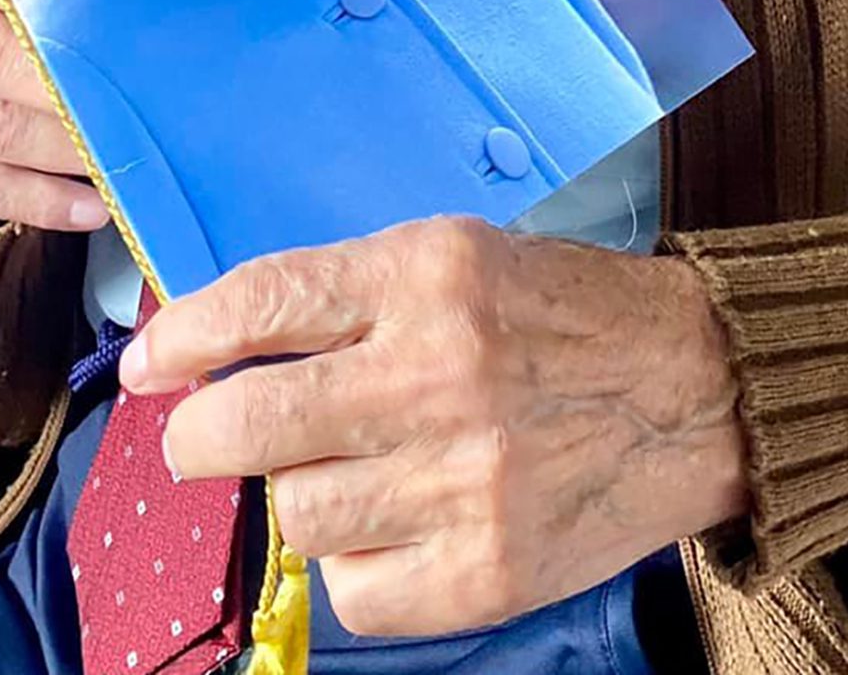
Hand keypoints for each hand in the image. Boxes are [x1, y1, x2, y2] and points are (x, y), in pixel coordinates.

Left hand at [122, 218, 748, 635]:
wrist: (698, 389)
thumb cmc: (567, 315)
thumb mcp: (462, 257)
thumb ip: (352, 295)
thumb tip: (225, 344)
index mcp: (432, 274)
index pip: (266, 302)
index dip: (185, 338)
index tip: (150, 365)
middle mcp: (441, 372)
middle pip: (249, 425)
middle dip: (201, 435)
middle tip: (207, 436)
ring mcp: (464, 480)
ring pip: (296, 510)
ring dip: (301, 491)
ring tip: (354, 468)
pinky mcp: (485, 572)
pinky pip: (351, 591)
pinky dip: (355, 562)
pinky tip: (397, 520)